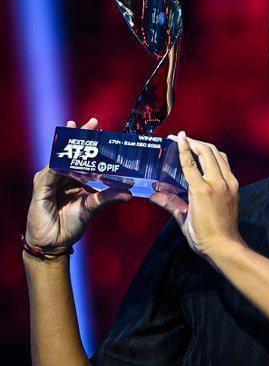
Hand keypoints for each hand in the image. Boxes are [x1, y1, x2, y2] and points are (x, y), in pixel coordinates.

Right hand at [25, 117, 131, 252]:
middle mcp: (62, 175)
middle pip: (71, 151)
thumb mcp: (93, 206)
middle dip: (81, 135)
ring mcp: (50, 179)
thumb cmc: (71, 224)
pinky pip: (51, 171)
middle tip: (92, 122)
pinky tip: (66, 156)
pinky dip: (59, 163)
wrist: (55, 243)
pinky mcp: (41, 187)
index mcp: (74, 177)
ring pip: (60, 157)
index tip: (99, 126)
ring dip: (70, 145)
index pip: (82, 155)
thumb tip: (130, 192)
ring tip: (79, 131)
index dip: (89, 140)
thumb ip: (109, 196)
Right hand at [149, 132, 241, 260]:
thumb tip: (153, 194)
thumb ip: (169, 202)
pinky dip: (215, 156)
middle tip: (182, 138)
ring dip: (205, 147)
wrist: (225, 245)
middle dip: (194, 142)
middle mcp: (218, 183)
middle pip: (206, 152)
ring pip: (218, 154)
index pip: (190, 163)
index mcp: (202, 191)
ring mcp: (229, 183)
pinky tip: (207, 157)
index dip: (183, 147)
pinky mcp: (235, 186)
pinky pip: (225, 164)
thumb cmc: (202, 236)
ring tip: (193, 144)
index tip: (178, 136)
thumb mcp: (183, 218)